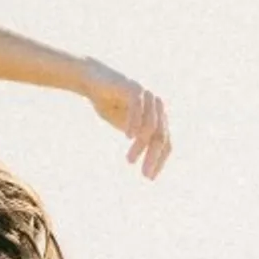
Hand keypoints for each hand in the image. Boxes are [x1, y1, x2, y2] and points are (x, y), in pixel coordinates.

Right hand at [82, 57, 171, 178]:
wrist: (92, 81)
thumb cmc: (108, 103)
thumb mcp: (126, 125)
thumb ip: (139, 138)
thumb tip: (149, 159)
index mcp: (157, 116)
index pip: (166, 142)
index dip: (160, 161)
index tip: (150, 177)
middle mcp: (156, 106)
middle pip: (161, 136)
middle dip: (153, 157)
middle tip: (144, 175)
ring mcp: (147, 96)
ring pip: (150, 126)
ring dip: (141, 146)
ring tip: (129, 160)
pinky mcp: (133, 89)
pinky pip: (137, 108)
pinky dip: (134, 123)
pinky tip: (128, 137)